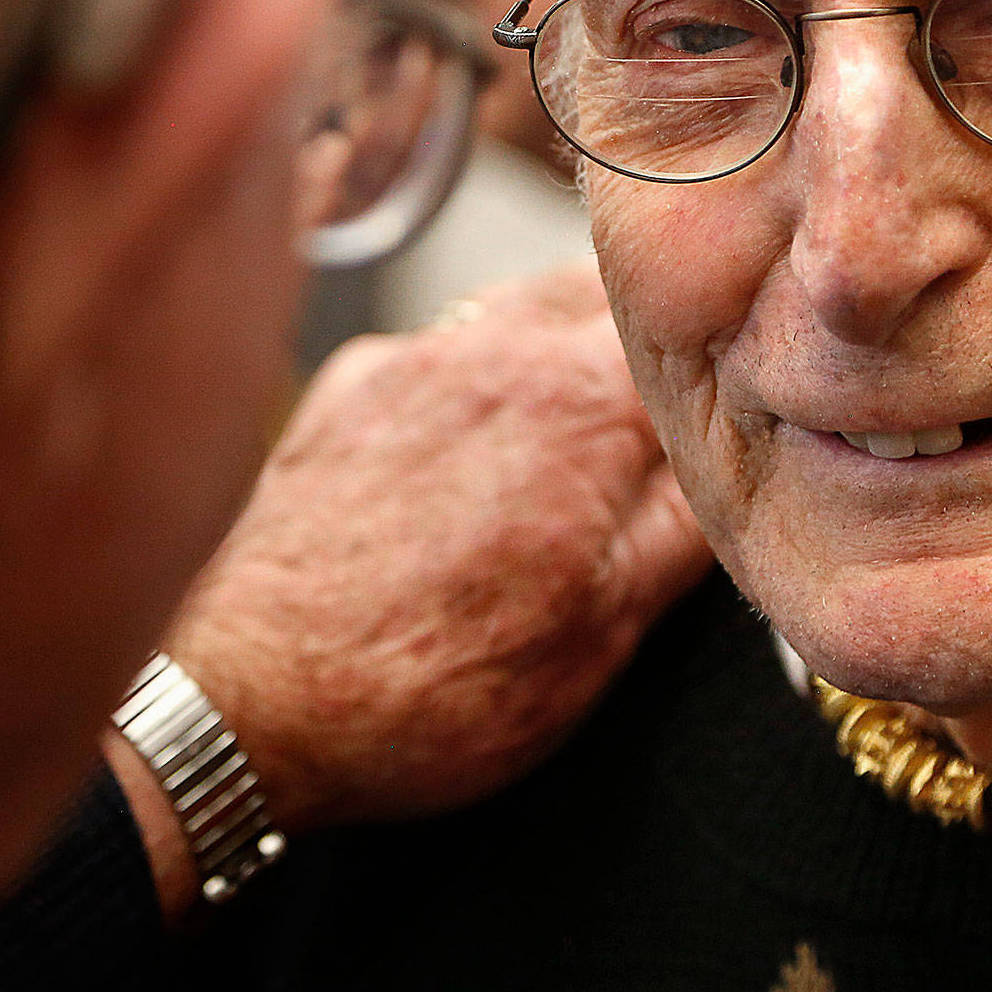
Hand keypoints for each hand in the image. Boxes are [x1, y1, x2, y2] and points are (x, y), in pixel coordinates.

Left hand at [145, 261, 709, 860]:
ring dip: (569, 340)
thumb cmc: (424, 690)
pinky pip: (444, 346)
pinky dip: (481, 374)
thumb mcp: (602, 635)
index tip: (751, 383)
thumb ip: (686, 528)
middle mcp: (496, 350)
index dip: (734, 350)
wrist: (239, 704)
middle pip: (610, 287)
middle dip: (654, 326)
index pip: (696, 321)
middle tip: (681, 385)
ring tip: (587, 417)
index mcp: (581, 404)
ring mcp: (413, 358)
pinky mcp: (348, 386)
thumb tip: (744, 464)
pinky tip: (477, 449)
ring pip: (524, 305)